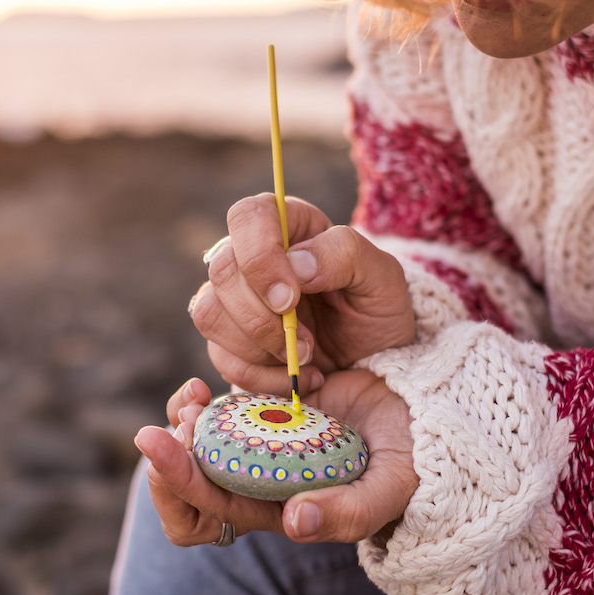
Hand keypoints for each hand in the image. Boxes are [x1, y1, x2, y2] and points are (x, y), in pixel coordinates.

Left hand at [135, 371, 416, 545]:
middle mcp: (262, 482)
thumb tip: (293, 523)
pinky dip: (203, 402)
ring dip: (182, 424)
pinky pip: (218, 413)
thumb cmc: (412, 458)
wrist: (424, 410)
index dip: (179, 487)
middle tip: (164, 425)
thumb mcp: (391, 488)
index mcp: (281, 510)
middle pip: (189, 486)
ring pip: (197, 447)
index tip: (167, 447)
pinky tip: (205, 385)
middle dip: (167, 458)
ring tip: (189, 398)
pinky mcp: (266, 411)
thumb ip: (350, 513)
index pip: (210, 514)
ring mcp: (261, 445)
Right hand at [189, 194, 414, 394]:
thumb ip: (345, 255)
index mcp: (289, 225)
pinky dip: (261, 377)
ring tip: (306, 358)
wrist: (374, 360)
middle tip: (308, 343)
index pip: (248, 217)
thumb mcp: (382, 277)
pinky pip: (221, 357)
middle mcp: (252, 257)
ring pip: (210, 314)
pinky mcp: (228, 340)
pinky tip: (297, 376)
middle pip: (222, 271)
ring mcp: (234, 299)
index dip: (260, 257)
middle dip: (263, 317)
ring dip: (260, 347)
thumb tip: (296, 264)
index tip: (290, 299)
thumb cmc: (377, 308)